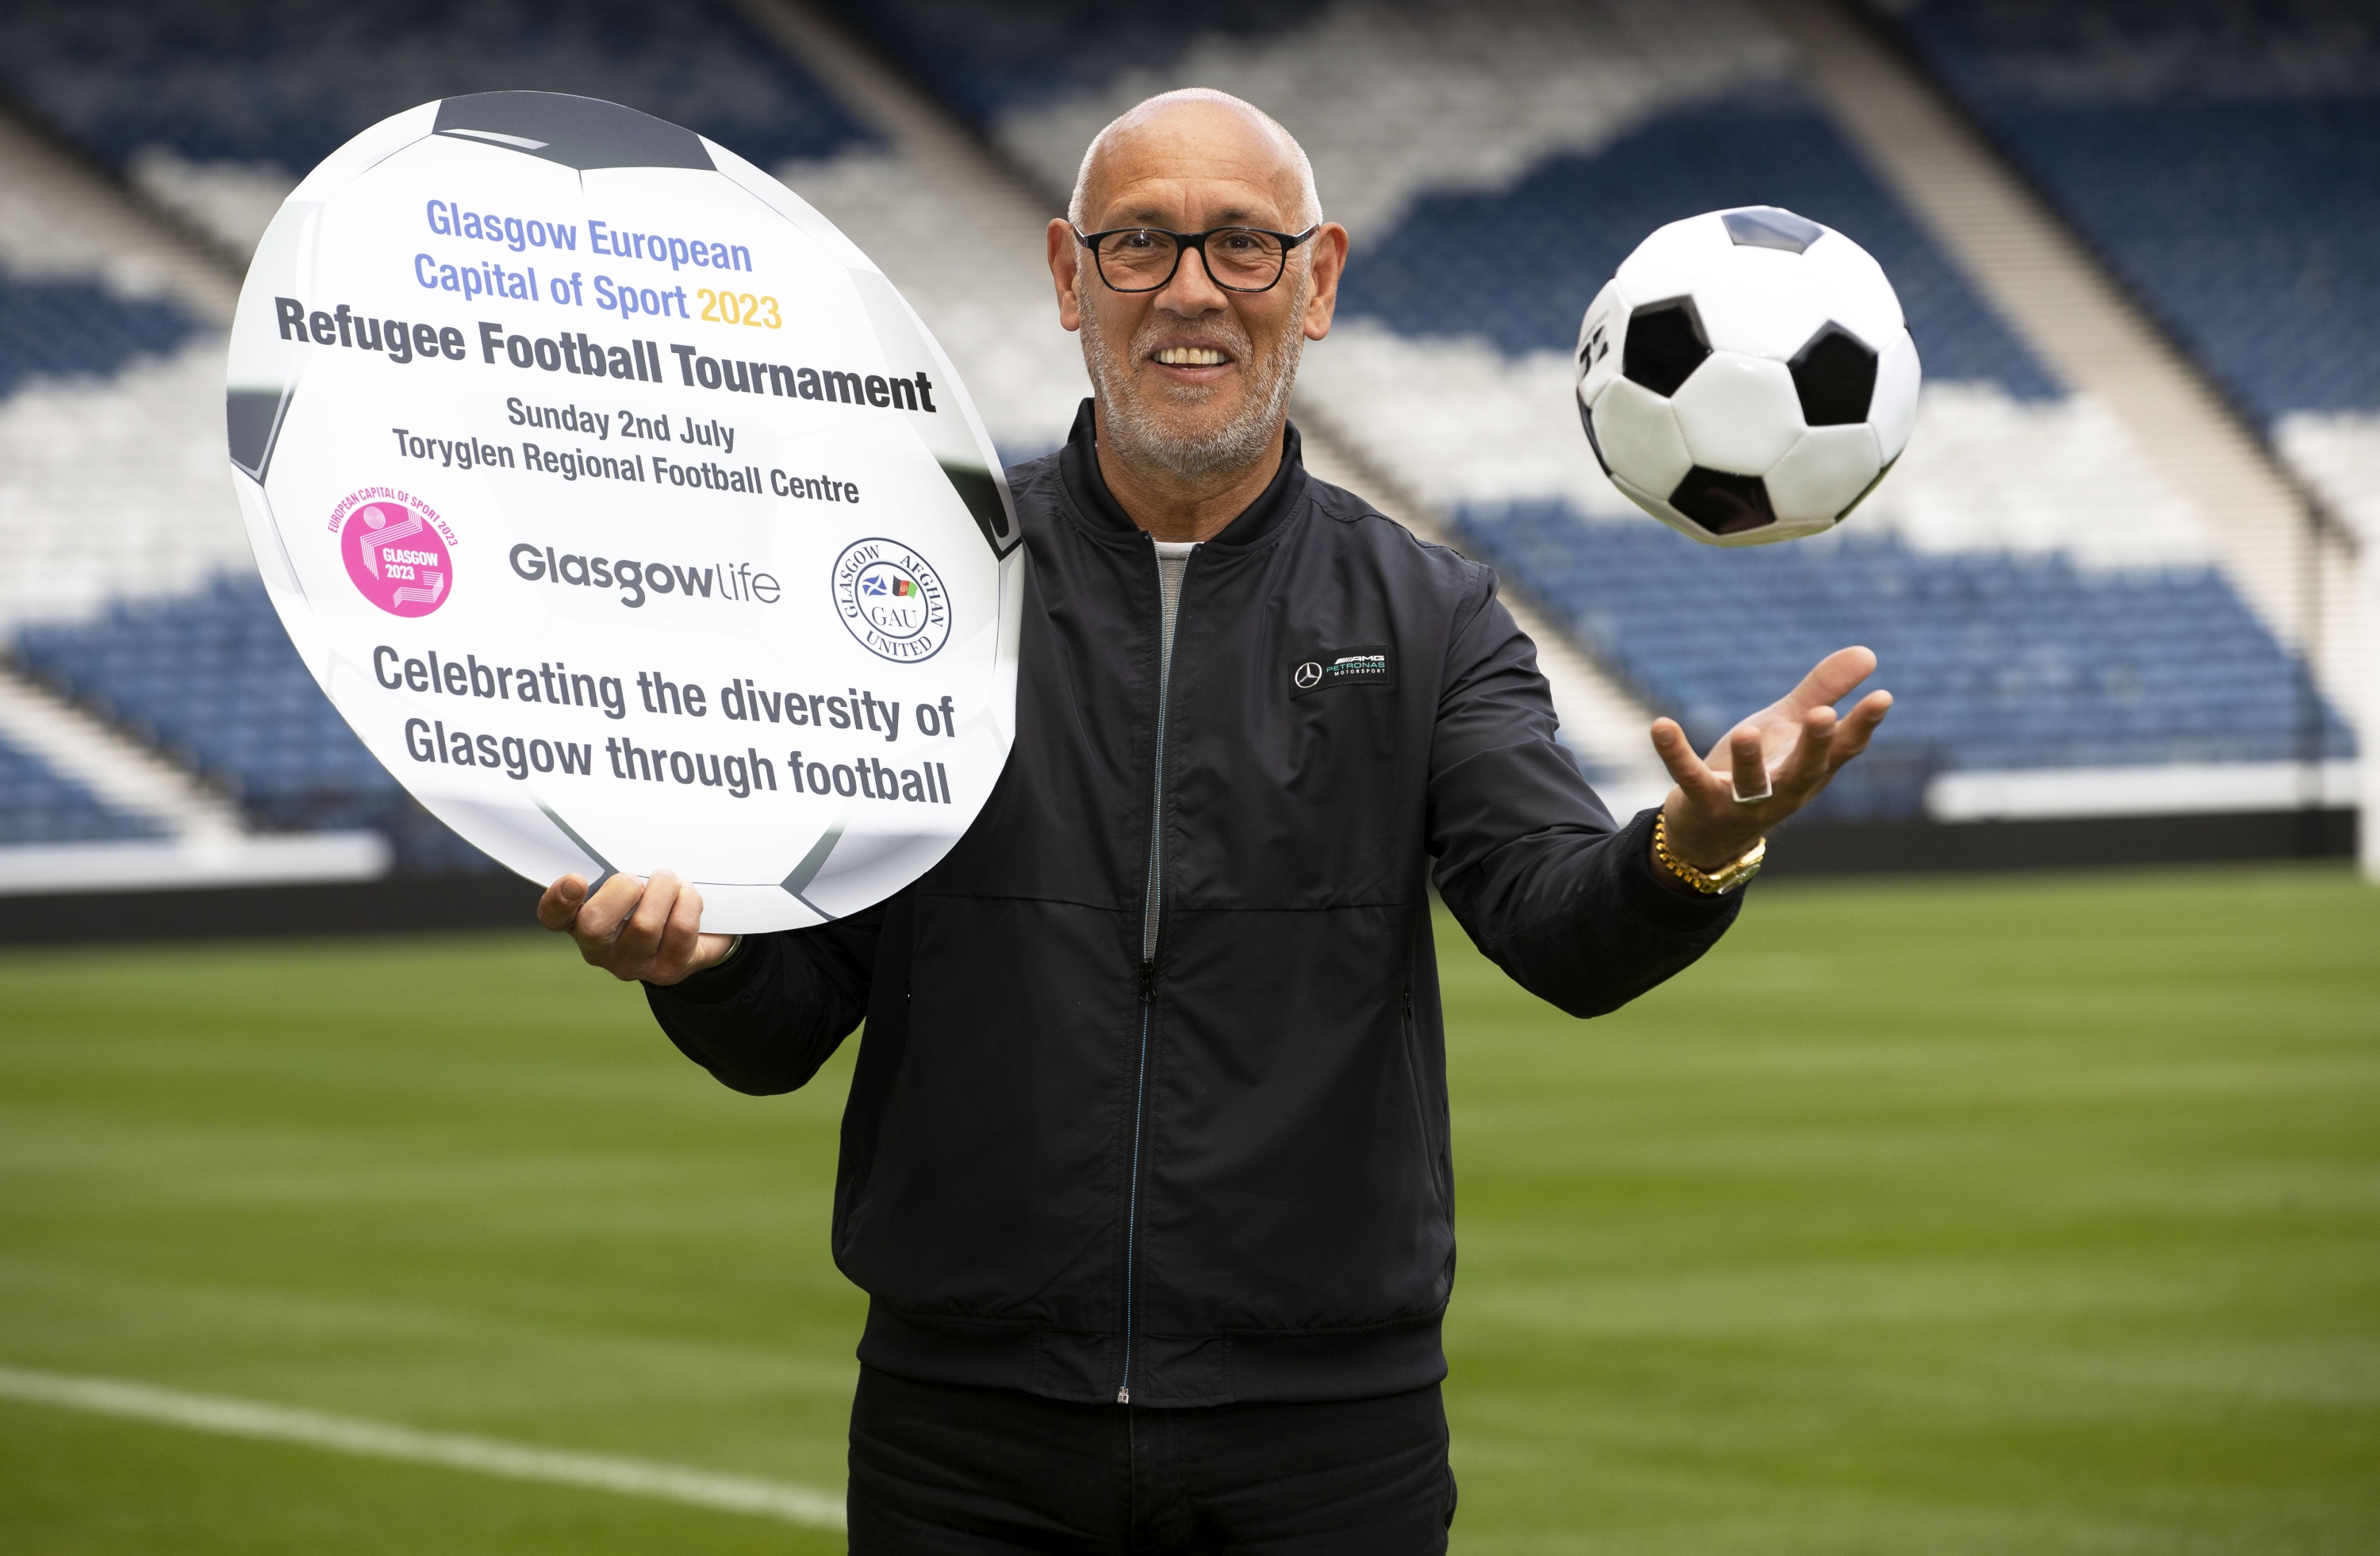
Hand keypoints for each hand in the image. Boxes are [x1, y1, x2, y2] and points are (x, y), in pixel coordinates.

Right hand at [537, 869, 735, 984]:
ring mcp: (633, 964)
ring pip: (644, 925)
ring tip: (671, 883)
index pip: (554, 917)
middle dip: (623, 889)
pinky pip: (679, 928)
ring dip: (664, 890)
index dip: (558, 900)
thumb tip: (621, 841)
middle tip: (638, 879)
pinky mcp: (668, 969)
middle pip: (594, 924)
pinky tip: (686, 898)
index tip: (575, 879)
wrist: (697, 936)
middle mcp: (600, 949)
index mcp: (580, 921)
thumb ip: (614, 868)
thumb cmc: (654, 901)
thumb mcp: (629, 882)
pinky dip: (688, 902)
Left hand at [1650, 646, 1892, 873]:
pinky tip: (1660, 724)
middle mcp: (1784, 790)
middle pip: (1805, 770)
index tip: (1882, 697)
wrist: (1710, 831)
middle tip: (1824, 716)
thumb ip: (1823, 691)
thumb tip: (1868, 653)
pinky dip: (1674, 752)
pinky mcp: (1702, 803)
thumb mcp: (1789, 726)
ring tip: (1747, 732)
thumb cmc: (1761, 769)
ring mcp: (1743, 803)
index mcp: (1810, 770)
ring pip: (1750, 784)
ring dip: (1749, 760)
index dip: (1862, 725)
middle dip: (1815, 745)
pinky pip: (1688, 777)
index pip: (1844, 750)